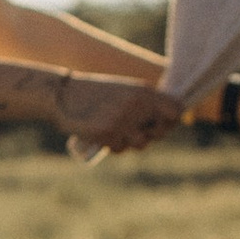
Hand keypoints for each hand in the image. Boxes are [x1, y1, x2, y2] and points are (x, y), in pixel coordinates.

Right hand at [57, 72, 186, 155]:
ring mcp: (123, 119)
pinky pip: (119, 148)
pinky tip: (102, 134)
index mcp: (144, 90)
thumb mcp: (125, 90)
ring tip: (116, 131)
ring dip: (130, 142)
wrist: (63, 94)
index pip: (176, 110)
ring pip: (141, 143)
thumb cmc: (95, 92)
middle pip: (160, 131)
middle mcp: (137, 104)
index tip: (161, 124)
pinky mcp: (108, 133)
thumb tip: (168, 123)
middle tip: (135, 131)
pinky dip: (112, 145)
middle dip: (150, 135)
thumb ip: (146, 103)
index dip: (171, 121)